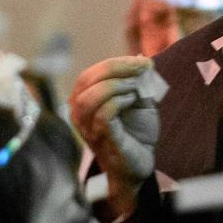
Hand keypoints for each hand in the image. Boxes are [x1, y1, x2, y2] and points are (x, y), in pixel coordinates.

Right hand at [69, 55, 160, 201]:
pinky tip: (132, 101)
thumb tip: (140, 57)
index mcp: (83, 100)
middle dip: (116, 69)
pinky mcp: (101, 141)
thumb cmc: (135, 132)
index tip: (143, 62)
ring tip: (135, 87)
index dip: (116, 63)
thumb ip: (137, 81)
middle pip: (86, 80)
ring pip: (88, 99)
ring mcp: (87, 129)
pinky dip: (119, 102)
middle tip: (141, 69)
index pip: (91, 73)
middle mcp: (79, 114)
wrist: (139, 165)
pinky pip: (103, 116)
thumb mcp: (138, 100)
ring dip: (115, 86)